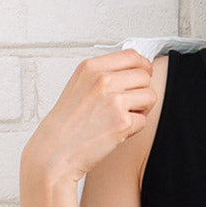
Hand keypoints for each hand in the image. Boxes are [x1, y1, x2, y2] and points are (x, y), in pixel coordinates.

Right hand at [22, 49, 156, 184]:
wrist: (55, 150)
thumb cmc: (66, 123)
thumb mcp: (79, 85)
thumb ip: (104, 74)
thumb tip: (134, 68)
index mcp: (91, 67)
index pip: (132, 56)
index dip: (143, 66)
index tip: (143, 75)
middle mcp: (102, 80)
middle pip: (145, 76)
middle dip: (141, 91)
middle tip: (128, 104)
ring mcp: (114, 101)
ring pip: (150, 96)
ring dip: (141, 109)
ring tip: (121, 117)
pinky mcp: (122, 122)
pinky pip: (144, 120)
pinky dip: (134, 129)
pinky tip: (116, 130)